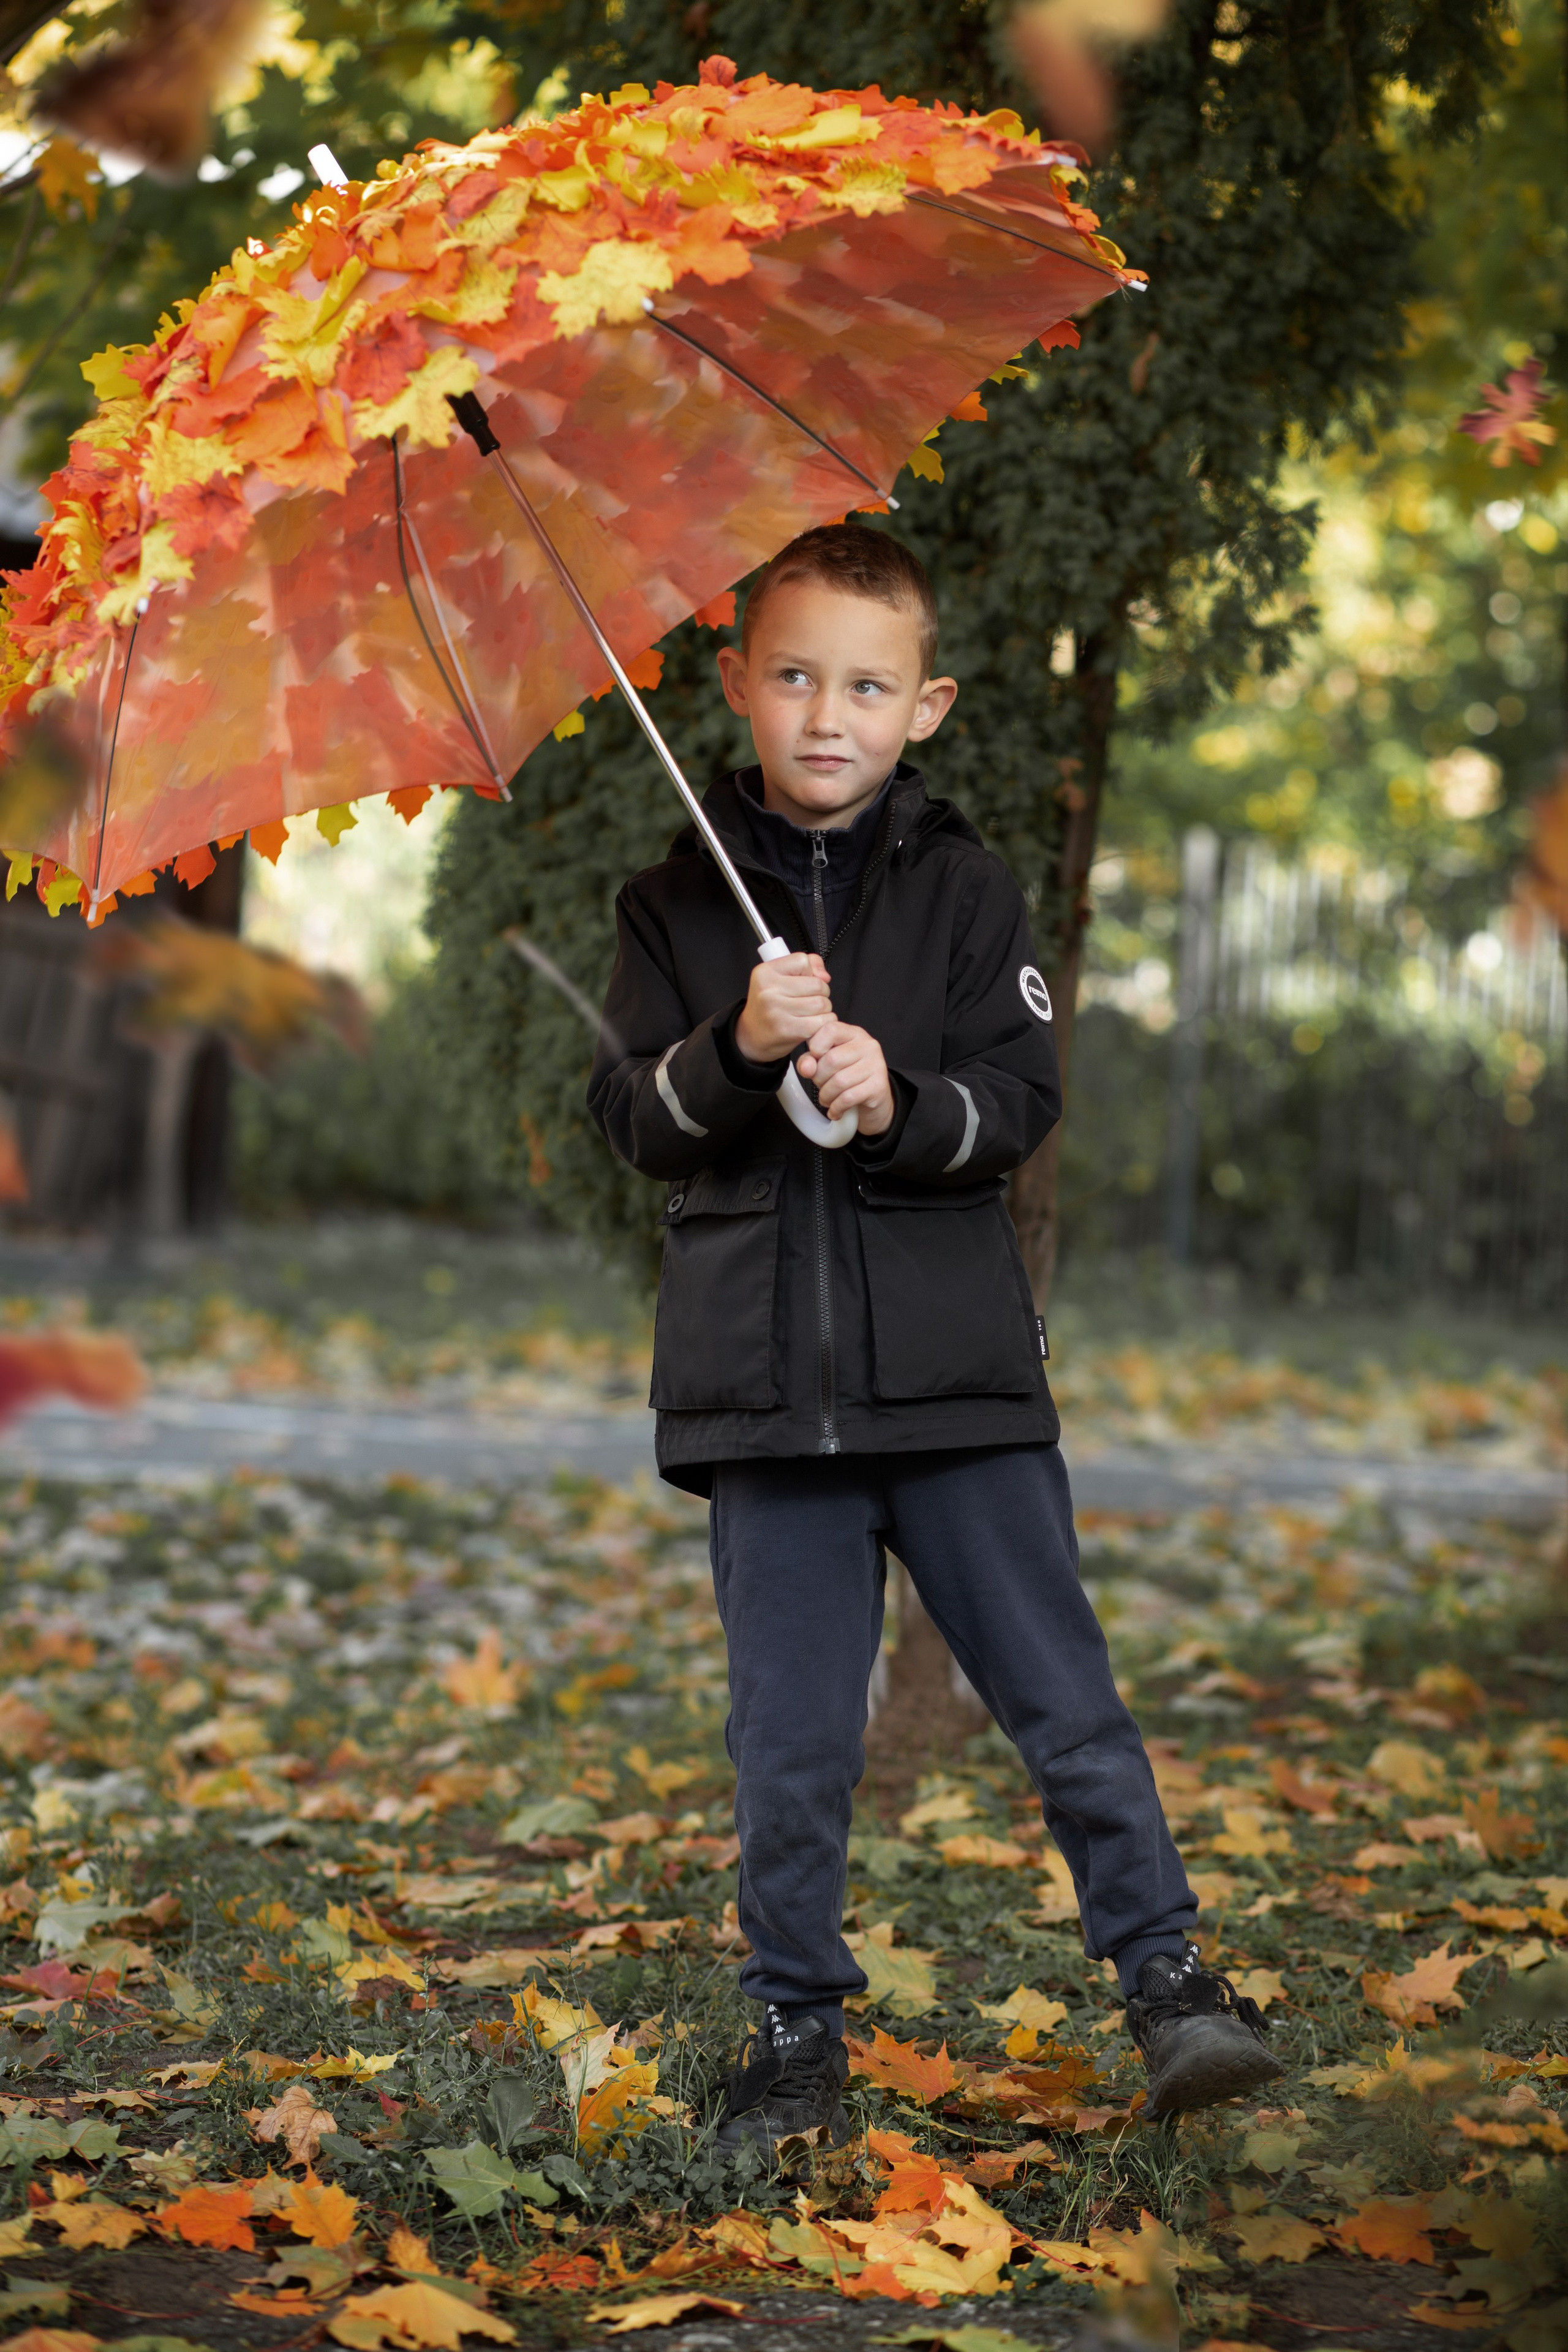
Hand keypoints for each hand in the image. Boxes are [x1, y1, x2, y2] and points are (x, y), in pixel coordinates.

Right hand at [735, 952, 832, 1062]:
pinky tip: (812, 1024)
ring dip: (823, 1010)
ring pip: (822, 1004)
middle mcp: (769, 990)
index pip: (803, 961)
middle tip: (808, 1000)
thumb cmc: (769, 1006)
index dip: (810, 972)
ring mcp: (777, 1010)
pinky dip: (823, 1023)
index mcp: (765, 972)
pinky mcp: (788, 1029)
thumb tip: (824, 976)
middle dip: (821, 993)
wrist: (752, 1036)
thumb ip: (807, 966)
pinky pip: (821, 1022)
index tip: (803, 981)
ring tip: (809, 1013)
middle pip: (817, 984)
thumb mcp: (779, 978)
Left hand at [798, 1020, 894, 1134]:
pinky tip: (835, 1111)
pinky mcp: (878, 1086)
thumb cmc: (847, 1075)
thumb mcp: (826, 1063)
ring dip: (826, 1095)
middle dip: (819, 1078)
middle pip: (832, 1060)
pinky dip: (836, 1107)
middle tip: (820, 1085)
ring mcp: (876, 1065)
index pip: (830, 1029)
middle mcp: (868, 1045)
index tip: (815, 1059)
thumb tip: (806, 1068)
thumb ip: (810, 1060)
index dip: (816, 1045)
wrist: (875, 1097)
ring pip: (839, 1081)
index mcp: (853, 1033)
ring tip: (826, 1099)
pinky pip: (848, 1098)